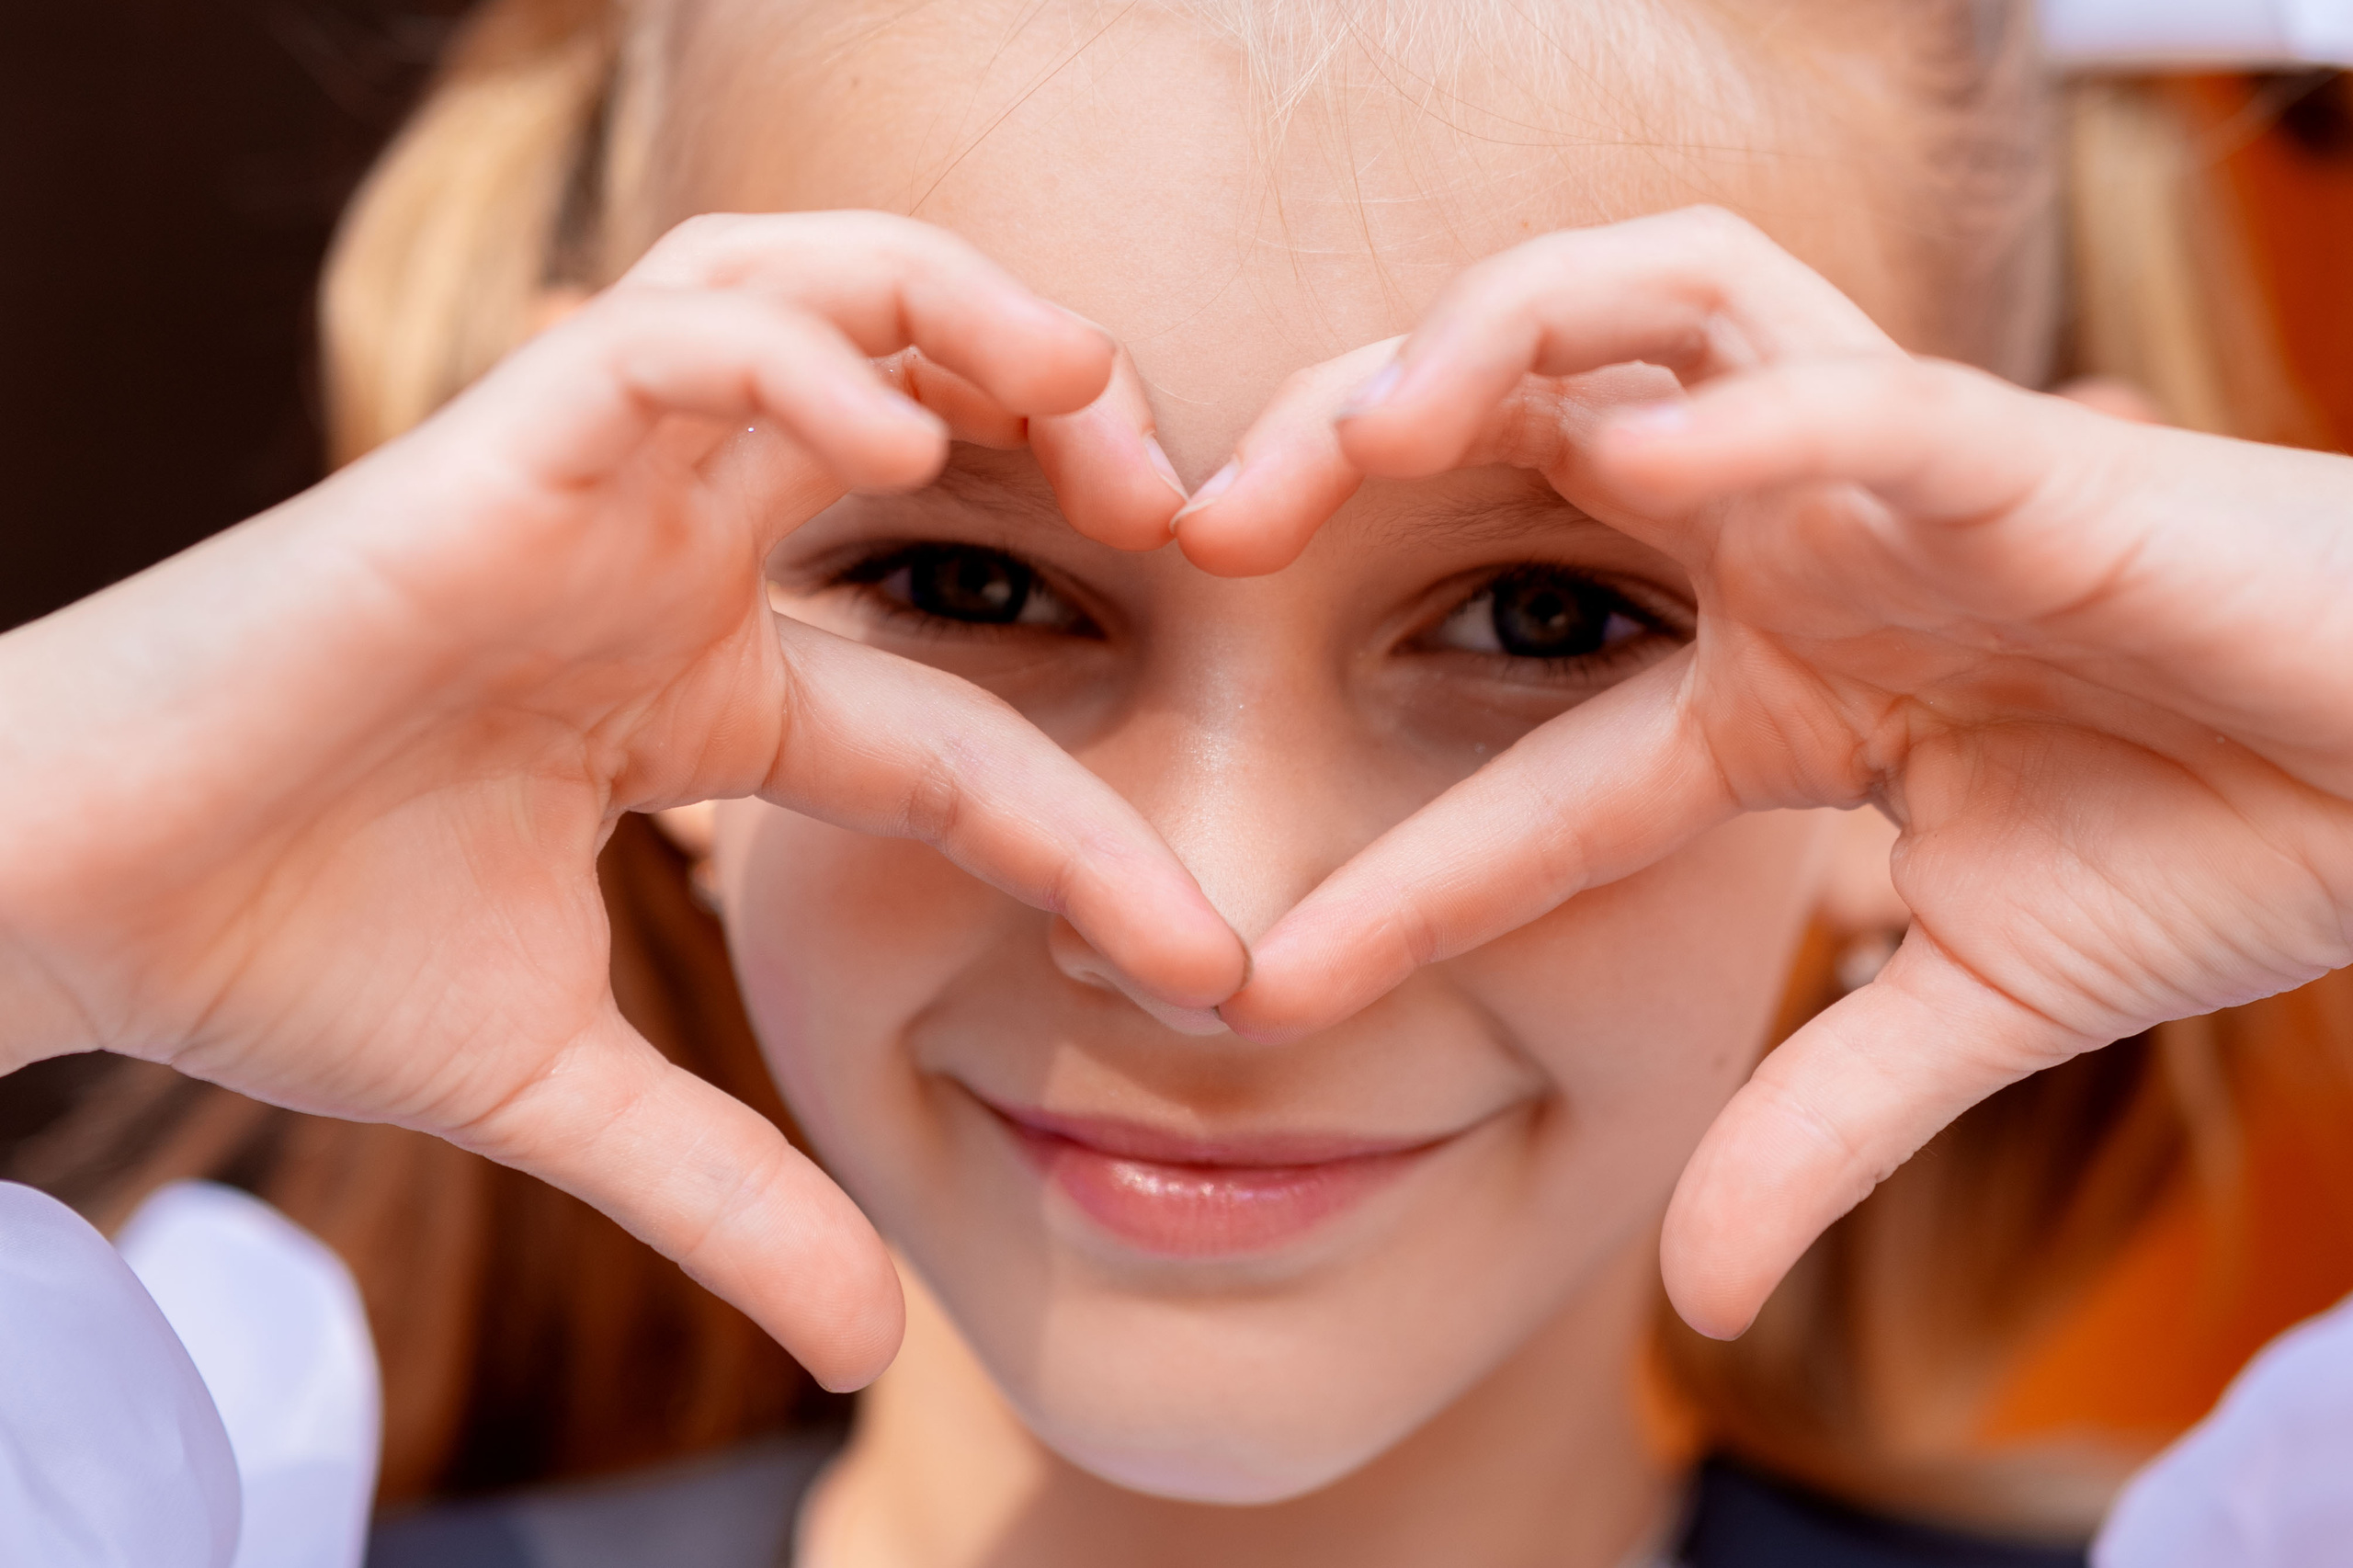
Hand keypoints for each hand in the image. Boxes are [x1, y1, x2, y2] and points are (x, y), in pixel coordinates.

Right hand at [0, 211, 1243, 1388]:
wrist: (73, 905)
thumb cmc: (286, 953)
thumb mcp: (560, 1084)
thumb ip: (724, 1191)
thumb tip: (868, 1355)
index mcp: (701, 684)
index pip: (958, 729)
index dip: (1096, 836)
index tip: (1214, 962)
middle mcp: (665, 558)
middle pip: (909, 388)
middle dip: (1067, 417)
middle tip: (1191, 516)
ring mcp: (586, 490)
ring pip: (803, 291)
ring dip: (961, 317)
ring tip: (1088, 402)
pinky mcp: (491, 450)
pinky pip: (669, 334)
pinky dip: (790, 351)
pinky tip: (894, 434)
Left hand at [1188, 207, 2352, 1337]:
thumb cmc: (2215, 841)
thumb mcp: (1968, 1008)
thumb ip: (1814, 1123)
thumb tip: (1688, 1301)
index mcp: (1764, 678)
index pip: (1530, 773)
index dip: (1393, 875)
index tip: (1257, 980)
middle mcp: (1784, 544)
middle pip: (1521, 433)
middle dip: (1348, 445)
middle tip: (1204, 531)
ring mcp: (1881, 482)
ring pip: (1648, 319)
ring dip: (1499, 346)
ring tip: (1364, 430)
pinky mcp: (2017, 456)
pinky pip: (1864, 397)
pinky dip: (1766, 406)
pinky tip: (1655, 449)